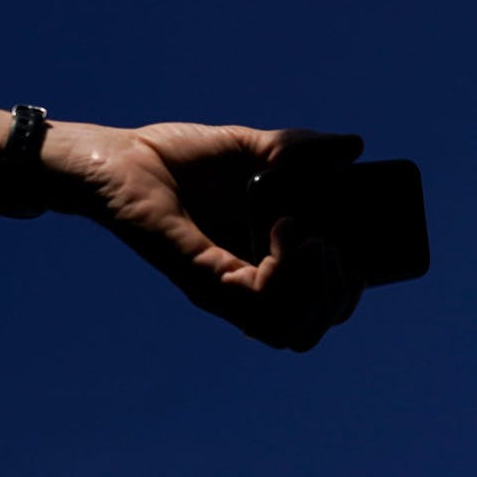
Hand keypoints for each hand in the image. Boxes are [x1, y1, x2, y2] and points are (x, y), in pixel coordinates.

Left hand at [43, 121, 365, 351]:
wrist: (116, 157)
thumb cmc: (171, 158)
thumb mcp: (249, 146)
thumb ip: (299, 149)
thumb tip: (356, 146)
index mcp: (259, 261)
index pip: (315, 309)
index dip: (347, 294)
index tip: (359, 255)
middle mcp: (241, 285)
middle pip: (308, 329)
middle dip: (339, 294)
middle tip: (334, 247)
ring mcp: (222, 288)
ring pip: (288, 330)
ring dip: (316, 288)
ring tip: (315, 241)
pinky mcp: (201, 278)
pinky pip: (258, 302)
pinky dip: (285, 269)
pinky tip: (285, 226)